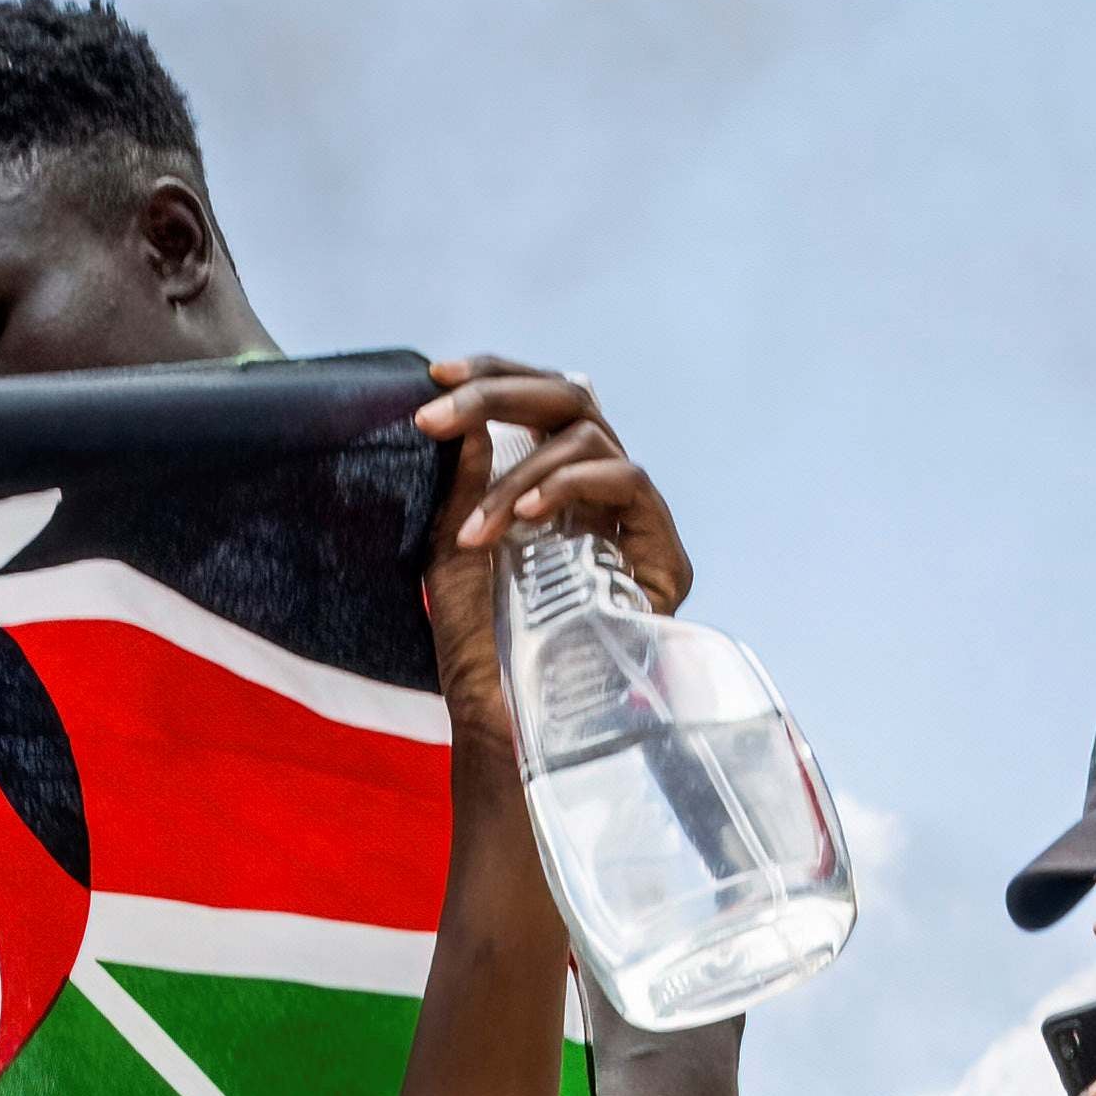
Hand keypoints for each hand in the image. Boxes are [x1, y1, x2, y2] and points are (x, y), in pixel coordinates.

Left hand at [406, 361, 685, 736]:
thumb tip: (463, 415)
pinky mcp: (662, 548)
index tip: (433, 373)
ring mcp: (632, 516)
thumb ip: (461, 485)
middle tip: (438, 406)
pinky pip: (626, 481)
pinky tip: (526, 520)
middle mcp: (596, 489)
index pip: (535, 402)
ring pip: (590, 436)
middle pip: (567, 399)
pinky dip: (571, 487)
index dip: (491, 375)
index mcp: (549, 480)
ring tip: (478, 527)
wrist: (513, 722)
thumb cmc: (481, 646)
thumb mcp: (453, 553)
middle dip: (497, 393)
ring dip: (522, 471)